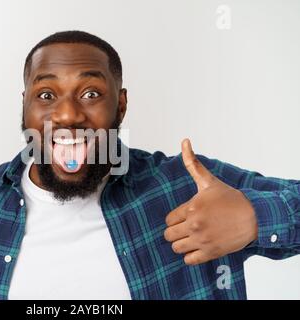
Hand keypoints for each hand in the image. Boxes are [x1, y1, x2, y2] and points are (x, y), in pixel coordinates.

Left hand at [163, 139, 257, 264]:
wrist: (253, 217)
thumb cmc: (230, 199)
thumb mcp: (208, 181)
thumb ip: (192, 163)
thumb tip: (184, 141)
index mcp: (191, 207)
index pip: (168, 220)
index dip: (175, 219)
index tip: (185, 217)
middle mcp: (194, 225)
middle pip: (168, 235)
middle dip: (175, 232)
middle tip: (186, 229)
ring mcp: (202, 240)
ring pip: (176, 248)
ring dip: (181, 244)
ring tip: (191, 238)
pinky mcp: (210, 253)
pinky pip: (188, 260)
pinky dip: (190, 256)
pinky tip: (198, 248)